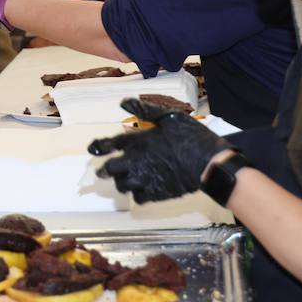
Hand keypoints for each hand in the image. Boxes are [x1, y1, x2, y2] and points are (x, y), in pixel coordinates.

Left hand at [87, 98, 230, 202]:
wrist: (208, 163)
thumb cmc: (190, 136)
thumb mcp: (168, 117)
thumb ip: (144, 110)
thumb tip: (123, 102)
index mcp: (138, 142)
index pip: (108, 145)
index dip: (98, 147)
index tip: (93, 149)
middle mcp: (136, 162)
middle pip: (110, 170)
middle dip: (106, 170)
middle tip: (106, 170)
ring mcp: (145, 180)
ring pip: (122, 186)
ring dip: (122, 182)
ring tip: (126, 178)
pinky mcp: (156, 194)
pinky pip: (138, 198)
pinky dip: (137, 194)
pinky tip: (143, 188)